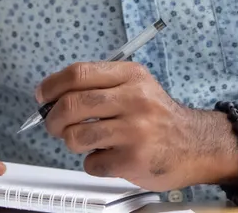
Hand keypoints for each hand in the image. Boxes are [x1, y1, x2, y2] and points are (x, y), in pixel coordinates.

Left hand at [37, 62, 237, 191]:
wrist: (195, 144)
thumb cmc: (158, 116)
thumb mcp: (136, 86)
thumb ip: (99, 86)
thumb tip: (52, 96)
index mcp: (131, 75)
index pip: (78, 74)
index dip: (52, 86)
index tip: (42, 96)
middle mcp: (134, 99)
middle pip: (71, 105)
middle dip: (52, 119)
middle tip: (54, 125)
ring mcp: (134, 131)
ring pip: (75, 136)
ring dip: (72, 142)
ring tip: (86, 141)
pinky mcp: (133, 159)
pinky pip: (91, 163)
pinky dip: (93, 163)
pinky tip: (108, 156)